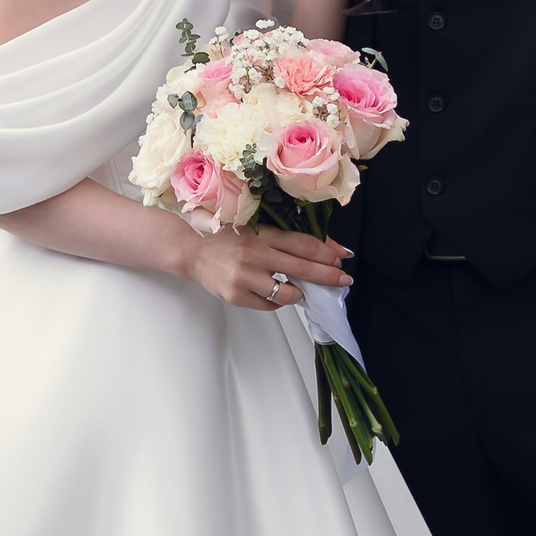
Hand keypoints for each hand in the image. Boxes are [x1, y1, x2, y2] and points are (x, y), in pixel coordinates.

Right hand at [184, 222, 352, 311]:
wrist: (192, 253)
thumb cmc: (228, 240)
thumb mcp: (256, 230)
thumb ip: (286, 238)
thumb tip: (325, 248)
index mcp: (262, 234)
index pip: (303, 244)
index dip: (327, 252)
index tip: (341, 259)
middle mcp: (255, 254)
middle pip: (302, 268)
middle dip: (328, 276)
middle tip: (343, 280)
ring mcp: (245, 277)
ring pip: (288, 292)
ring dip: (300, 293)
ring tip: (301, 289)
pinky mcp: (237, 296)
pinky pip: (270, 305)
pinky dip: (279, 301)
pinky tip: (277, 293)